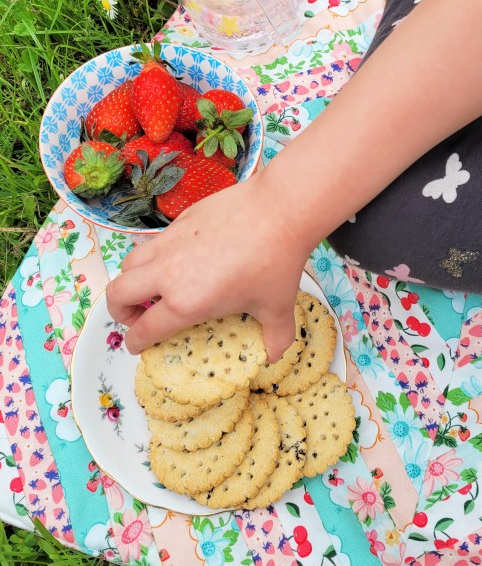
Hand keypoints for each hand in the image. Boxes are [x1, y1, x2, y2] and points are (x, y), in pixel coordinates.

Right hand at [106, 169, 310, 361]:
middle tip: (136, 317)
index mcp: (186, 302)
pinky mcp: (179, 220)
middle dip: (119, 311)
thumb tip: (275, 355)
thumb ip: (275, 337)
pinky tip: (179, 260)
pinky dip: (153, 257)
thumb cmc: (276, 261)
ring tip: (151, 287)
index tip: (137, 345)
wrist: (280, 210)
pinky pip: (153, 242)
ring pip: (129, 263)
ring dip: (132, 280)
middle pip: (117, 293)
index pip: (144, 329)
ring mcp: (171, 242)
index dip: (136, 342)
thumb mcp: (277, 307)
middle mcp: (168, 272)